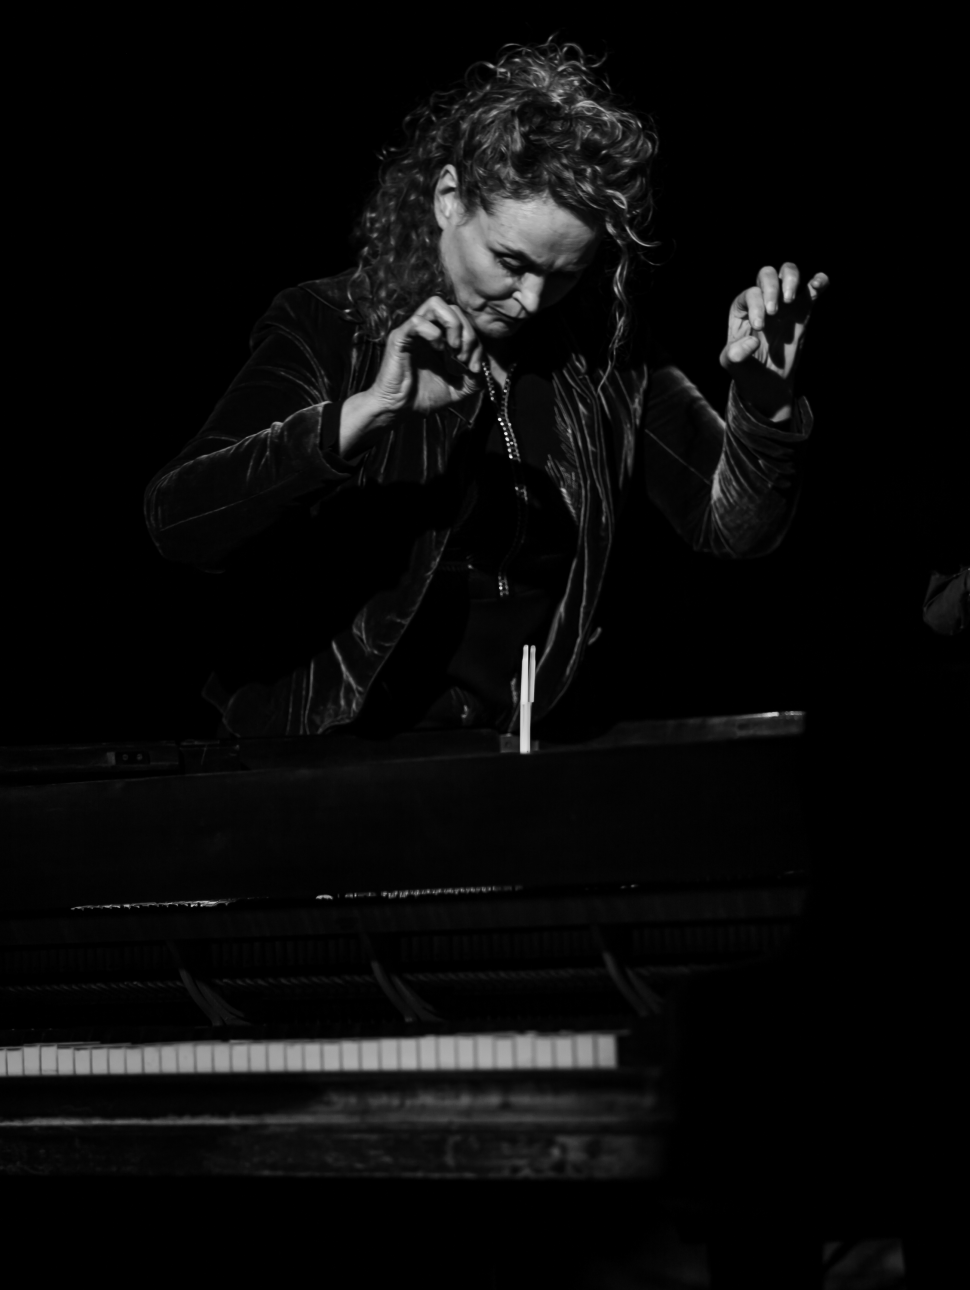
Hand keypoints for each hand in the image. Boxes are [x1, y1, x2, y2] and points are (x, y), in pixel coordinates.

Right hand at [370, 296, 483, 418]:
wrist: (399, 410)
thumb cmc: (424, 397)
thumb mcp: (459, 389)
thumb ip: (475, 377)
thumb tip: (485, 364)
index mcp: (440, 337)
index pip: (463, 320)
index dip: (475, 340)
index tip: (475, 367)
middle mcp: (427, 329)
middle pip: (453, 307)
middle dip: (467, 331)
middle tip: (465, 357)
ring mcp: (412, 331)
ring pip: (435, 303)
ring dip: (453, 324)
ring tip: (454, 349)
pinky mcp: (400, 338)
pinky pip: (418, 321)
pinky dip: (434, 334)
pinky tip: (438, 351)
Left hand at [720, 263, 828, 419]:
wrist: (767, 386)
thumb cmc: (746, 371)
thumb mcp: (733, 366)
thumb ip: (734, 355)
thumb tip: (751, 342)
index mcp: (742, 309)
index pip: (749, 294)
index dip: (755, 305)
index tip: (760, 327)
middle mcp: (762, 301)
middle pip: (766, 274)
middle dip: (771, 287)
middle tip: (774, 311)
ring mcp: (783, 304)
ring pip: (788, 273)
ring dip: (790, 279)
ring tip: (790, 300)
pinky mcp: (802, 312)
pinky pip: (812, 290)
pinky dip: (818, 282)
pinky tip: (819, 282)